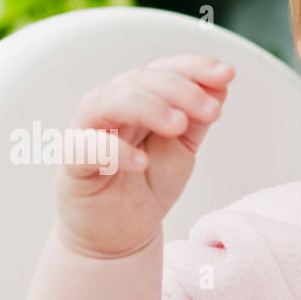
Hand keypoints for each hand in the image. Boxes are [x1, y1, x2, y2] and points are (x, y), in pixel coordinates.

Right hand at [56, 54, 235, 257]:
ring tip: (179, 126)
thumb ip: (197, 118)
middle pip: (139, 81)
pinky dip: (114, 151)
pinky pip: (86, 149)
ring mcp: (87, 133)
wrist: (122, 232)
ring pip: (106, 102)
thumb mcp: (182, 148)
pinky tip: (141, 162)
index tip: (227, 74)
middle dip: (180, 90)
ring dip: (147, 108)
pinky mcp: (73, 164)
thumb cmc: (148, 183)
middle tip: (212, 111)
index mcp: (138, 98)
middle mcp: (110, 107)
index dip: (193, 67)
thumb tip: (222, 83)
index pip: (162, 70)